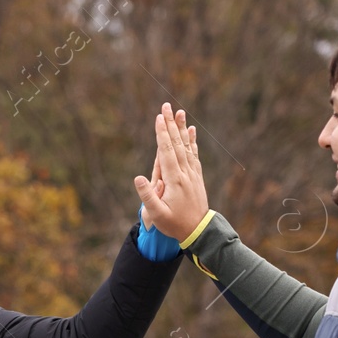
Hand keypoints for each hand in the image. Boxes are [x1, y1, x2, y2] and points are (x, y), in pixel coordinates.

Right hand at [133, 103, 206, 238]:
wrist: (199, 232)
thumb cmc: (175, 225)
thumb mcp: (157, 215)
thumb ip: (147, 196)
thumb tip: (137, 177)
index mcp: (175, 180)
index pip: (167, 151)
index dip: (162, 134)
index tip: (159, 117)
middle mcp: (186, 173)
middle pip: (177, 144)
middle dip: (171, 124)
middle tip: (167, 106)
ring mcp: (193, 174)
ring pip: (186, 147)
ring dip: (182, 128)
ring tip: (180, 112)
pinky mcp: (197, 178)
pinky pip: (194, 155)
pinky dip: (192, 142)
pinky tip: (192, 131)